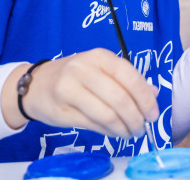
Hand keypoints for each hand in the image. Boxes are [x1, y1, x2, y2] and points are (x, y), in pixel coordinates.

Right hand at [2, 49, 158, 138]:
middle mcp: (83, 69)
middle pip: (119, 98)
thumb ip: (127, 80)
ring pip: (107, 114)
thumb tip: (154, 94)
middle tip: (143, 128)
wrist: (36, 85)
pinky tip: (115, 132)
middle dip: (136, 117)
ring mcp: (70, 89)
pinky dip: (109, 132)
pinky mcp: (62, 110)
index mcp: (99, 56)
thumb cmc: (75, 76)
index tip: (153, 113)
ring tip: (131, 133)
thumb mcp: (101, 70)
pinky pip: (93, 124)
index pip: (129, 76)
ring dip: (124, 128)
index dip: (145, 98)